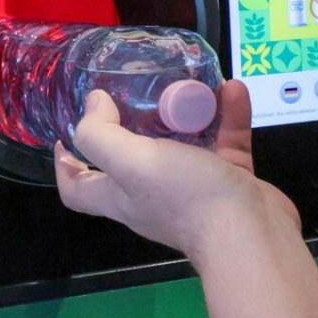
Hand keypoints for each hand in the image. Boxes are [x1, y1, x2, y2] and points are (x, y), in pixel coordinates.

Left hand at [54, 80, 298, 260]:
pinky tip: (232, 90)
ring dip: (188, 112)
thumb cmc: (185, 198)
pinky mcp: (230, 182)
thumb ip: (102, 134)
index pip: (78, 190)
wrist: (251, 234)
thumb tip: (92, 104)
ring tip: (191, 82)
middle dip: (133, 124)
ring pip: (185, 144)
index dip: (66, 165)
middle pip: (131, 160)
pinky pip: (226, 143)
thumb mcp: (132, 163)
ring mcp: (194, 190)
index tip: (67, 134)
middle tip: (138, 91)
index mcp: (122, 197)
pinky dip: (228, 117)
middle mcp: (152, 195)